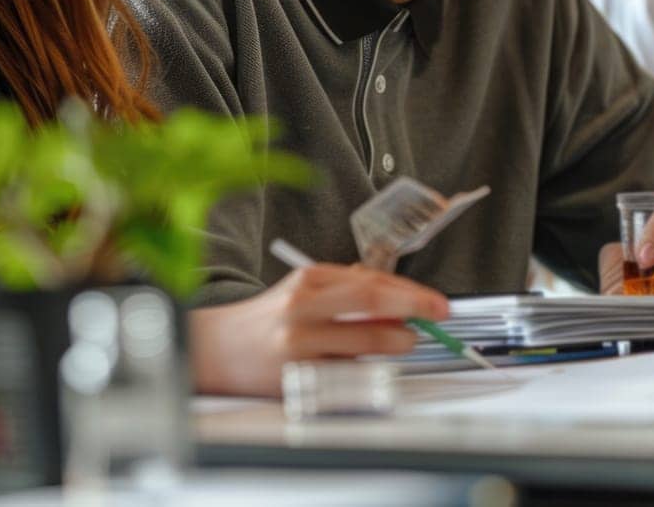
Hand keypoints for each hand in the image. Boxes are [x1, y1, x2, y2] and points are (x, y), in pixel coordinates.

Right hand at [189, 263, 449, 395]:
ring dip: (396, 342)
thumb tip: (397, 296)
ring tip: (404, 341)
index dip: (410, 291)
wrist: (216, 349)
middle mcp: (302, 305)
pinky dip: (365, 368)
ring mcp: (299, 341)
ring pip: (365, 341)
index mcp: (307, 279)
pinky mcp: (297, 374)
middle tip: (437, 316)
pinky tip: (366, 363)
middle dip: (413, 307)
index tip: (436, 301)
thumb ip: (345, 289)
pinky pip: (346, 372)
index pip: (371, 281)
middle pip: (371, 301)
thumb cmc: (267, 320)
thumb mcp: (303, 292)